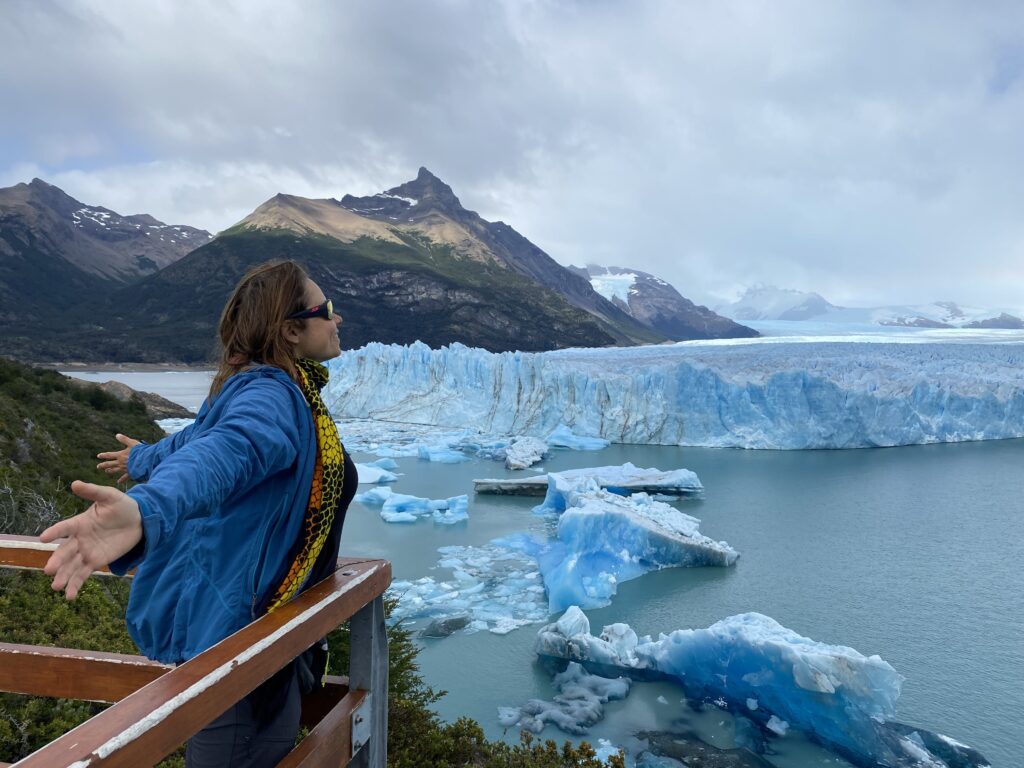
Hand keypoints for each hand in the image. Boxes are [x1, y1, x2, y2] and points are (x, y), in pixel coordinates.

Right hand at [40, 481, 142, 599]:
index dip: (54, 532)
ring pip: (72, 566)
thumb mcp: (109, 496)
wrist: (139, 520)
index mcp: (80, 522)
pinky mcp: (96, 561)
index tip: (43, 538)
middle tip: (49, 570)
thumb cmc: (121, 506)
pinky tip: (70, 596)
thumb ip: (93, 491)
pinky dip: (76, 585)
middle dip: (57, 561)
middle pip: (65, 551)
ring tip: (56, 587)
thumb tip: (75, 483)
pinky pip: (83, 574)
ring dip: (63, 576)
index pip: (65, 528)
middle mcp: (79, 539)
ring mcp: (86, 551)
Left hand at [97, 433, 139, 483]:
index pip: (109, 455)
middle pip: (109, 464)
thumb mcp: (132, 443)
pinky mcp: (130, 473)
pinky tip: (118, 482)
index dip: (103, 455)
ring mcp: (125, 468)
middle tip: (98, 467)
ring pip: (115, 470)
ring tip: (106, 471)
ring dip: (110, 471)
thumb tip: (117, 435)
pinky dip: (121, 480)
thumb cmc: (140, 451)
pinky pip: (124, 477)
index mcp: (120, 455)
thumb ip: (124, 439)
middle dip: (103, 465)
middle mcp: (120, 462)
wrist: (146, 460)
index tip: (98, 456)